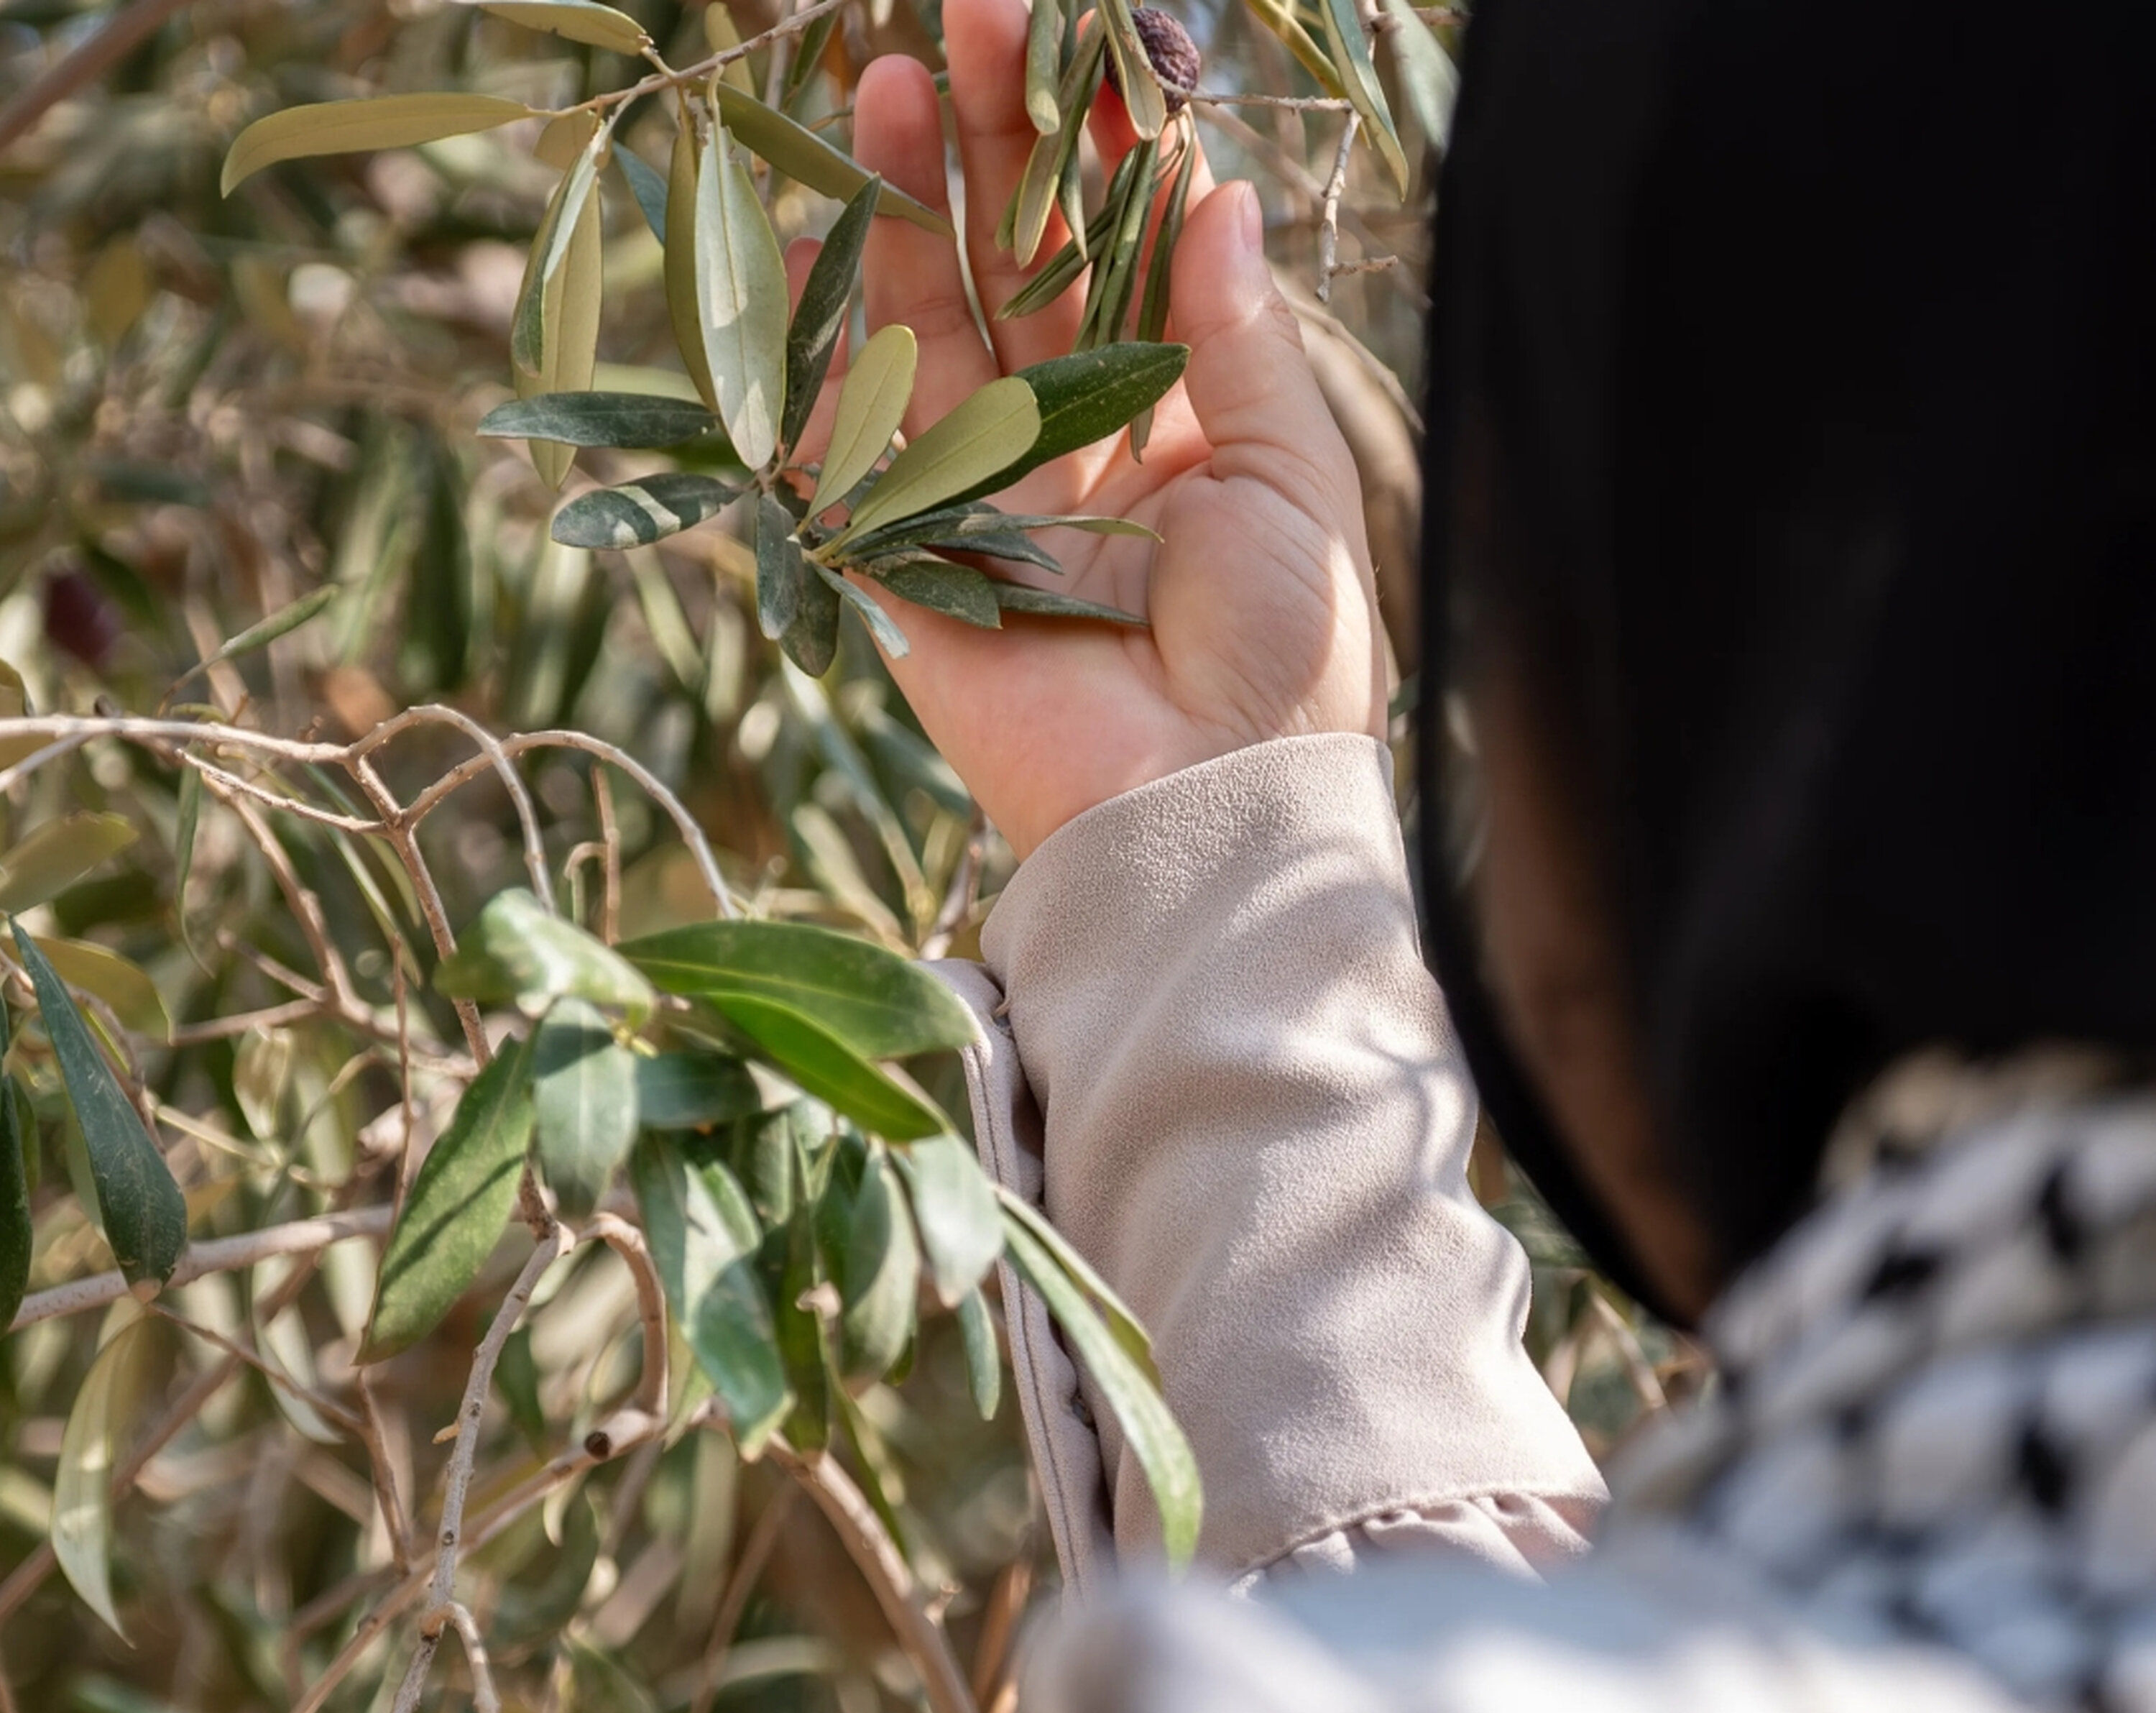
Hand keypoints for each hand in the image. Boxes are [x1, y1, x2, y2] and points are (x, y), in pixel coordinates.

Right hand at [792, 0, 1387, 859]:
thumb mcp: (1293, 476)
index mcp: (1171, 421)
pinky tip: (812, 237)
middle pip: (1013, 267)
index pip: (1119, 257)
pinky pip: (852, 439)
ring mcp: (981, 495)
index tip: (1080, 38)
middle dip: (986, 145)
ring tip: (881, 84)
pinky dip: (822, 346)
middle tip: (961, 15)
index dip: (1095, 152)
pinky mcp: (910, 558)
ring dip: (903, 208)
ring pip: (927, 327)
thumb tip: (1219, 190)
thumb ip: (1242, 337)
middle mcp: (1071, 445)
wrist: (1208, 807)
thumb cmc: (1285, 654)